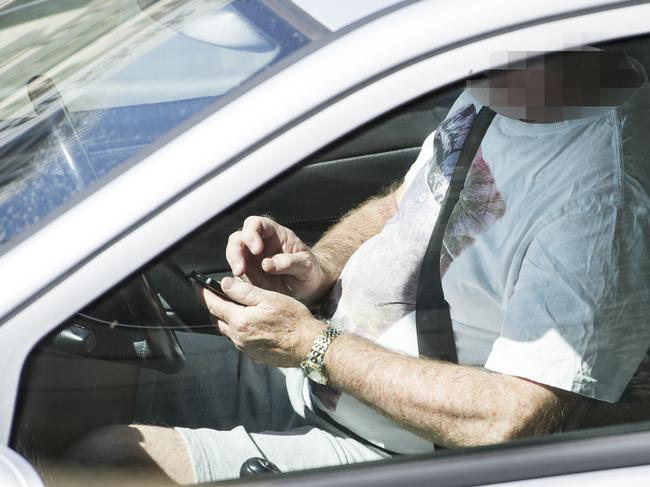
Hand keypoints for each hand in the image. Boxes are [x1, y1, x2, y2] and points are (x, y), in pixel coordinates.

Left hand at [202, 277, 322, 366]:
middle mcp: (239, 337)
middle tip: (211, 295)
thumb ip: (243, 291)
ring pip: (228, 330)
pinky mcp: (255, 354)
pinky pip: (239, 340)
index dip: (204, 295)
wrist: (309, 346)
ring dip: (226, 318)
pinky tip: (248, 322)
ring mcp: (246, 348)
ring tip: (230, 306)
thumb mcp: (269, 298)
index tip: (197, 287)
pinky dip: (238, 328)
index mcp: (240, 321)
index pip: (214, 306)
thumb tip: (224, 283)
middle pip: (218, 319)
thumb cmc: (293, 320)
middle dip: (213, 306)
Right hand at [226, 216, 331, 302]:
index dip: (251, 233)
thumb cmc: (311, 271)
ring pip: (233, 255)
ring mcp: (253, 259)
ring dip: (233, 264)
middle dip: (236, 251)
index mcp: (276, 235)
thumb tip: (266, 265)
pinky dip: (236, 278)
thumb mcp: (306, 266)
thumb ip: (289, 263)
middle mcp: (260, 244)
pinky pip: (237, 274)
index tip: (256, 250)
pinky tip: (243, 285)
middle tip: (241, 268)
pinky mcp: (250, 275)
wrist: (311, 288)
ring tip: (240, 275)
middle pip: (238, 238)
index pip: (256, 224)